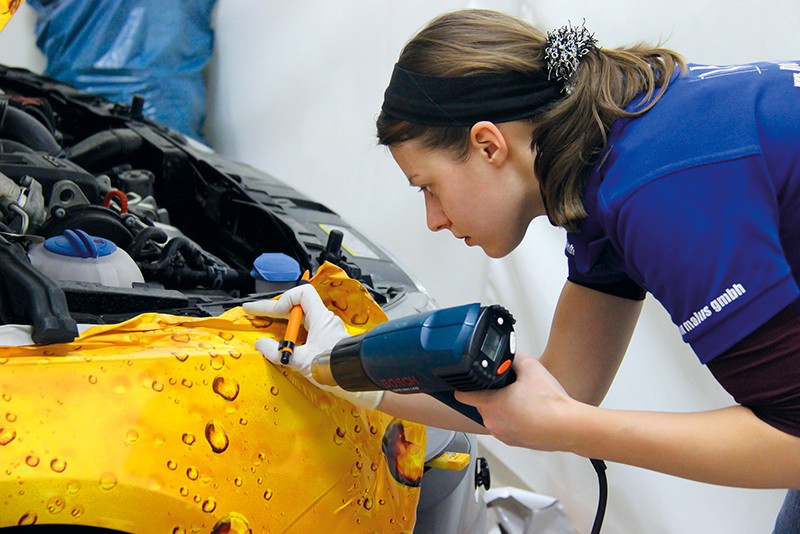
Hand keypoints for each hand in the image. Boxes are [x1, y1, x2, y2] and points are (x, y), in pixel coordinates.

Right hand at [243, 284, 382, 408]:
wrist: (354, 379)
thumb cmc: (335, 368)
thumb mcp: (301, 361)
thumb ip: (278, 353)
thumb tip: (261, 344)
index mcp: (320, 318)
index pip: (301, 294)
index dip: (283, 299)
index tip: (270, 311)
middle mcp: (324, 321)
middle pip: (296, 306)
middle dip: (274, 310)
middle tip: (255, 312)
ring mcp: (326, 330)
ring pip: (300, 318)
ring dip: (282, 321)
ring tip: (265, 324)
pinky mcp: (326, 341)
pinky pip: (304, 330)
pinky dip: (291, 333)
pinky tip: (282, 341)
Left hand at [454, 354, 581, 450]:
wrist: (568, 427)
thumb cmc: (550, 403)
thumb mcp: (530, 368)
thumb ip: (514, 357)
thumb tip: (508, 352)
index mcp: (490, 404)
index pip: (462, 395)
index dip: (462, 386)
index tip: (464, 382)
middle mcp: (492, 422)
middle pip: (481, 403)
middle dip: (492, 394)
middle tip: (511, 388)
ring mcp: (502, 434)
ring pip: (495, 415)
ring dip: (503, 407)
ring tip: (524, 401)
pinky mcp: (513, 442)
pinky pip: (506, 426)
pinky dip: (513, 419)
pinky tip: (529, 412)